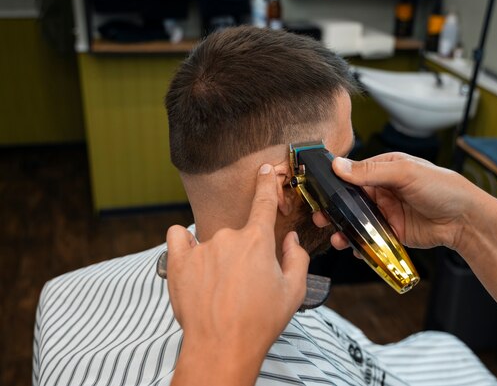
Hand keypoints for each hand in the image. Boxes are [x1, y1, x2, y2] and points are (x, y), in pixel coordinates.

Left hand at [166, 164, 309, 385]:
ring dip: (218, 258)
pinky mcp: (178, 261)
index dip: (266, 184)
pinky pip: (178, 237)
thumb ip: (296, 258)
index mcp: (259, 240)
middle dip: (244, 254)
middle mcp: (229, 237)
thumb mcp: (294, 292)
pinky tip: (192, 260)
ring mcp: (201, 247)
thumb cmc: (260, 322)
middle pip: (239, 234)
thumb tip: (290, 239)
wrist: (222, 347)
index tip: (264, 171)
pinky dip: (184, 244)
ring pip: (213, 242)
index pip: (264, 202)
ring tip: (219, 289)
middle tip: (245, 285)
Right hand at [314, 152, 486, 250]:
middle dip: (334, 210)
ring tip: (336, 238)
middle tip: (320, 218)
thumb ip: (371, 171)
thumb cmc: (443, 187)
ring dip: (344, 230)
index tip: (318, 192)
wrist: (466, 220)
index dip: (334, 183)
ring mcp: (387, 212)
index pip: (353, 174)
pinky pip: (370, 239)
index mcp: (385, 169)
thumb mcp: (406, 173)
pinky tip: (354, 249)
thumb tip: (339, 166)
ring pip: (357, 221)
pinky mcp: (392, 232)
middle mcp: (383, 190)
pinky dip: (360, 245)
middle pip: (350, 200)